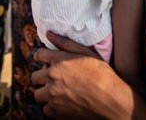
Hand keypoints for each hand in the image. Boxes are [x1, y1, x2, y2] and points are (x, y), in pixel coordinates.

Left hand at [31, 32, 145, 118]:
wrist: (110, 98)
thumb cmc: (101, 74)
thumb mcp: (86, 52)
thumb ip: (66, 43)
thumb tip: (50, 34)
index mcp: (58, 60)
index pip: (39, 55)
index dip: (41, 57)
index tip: (44, 61)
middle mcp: (52, 77)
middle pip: (35, 77)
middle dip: (40, 77)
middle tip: (50, 79)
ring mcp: (52, 95)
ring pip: (37, 94)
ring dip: (44, 93)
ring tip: (55, 93)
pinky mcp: (56, 110)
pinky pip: (46, 109)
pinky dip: (52, 108)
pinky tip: (61, 104)